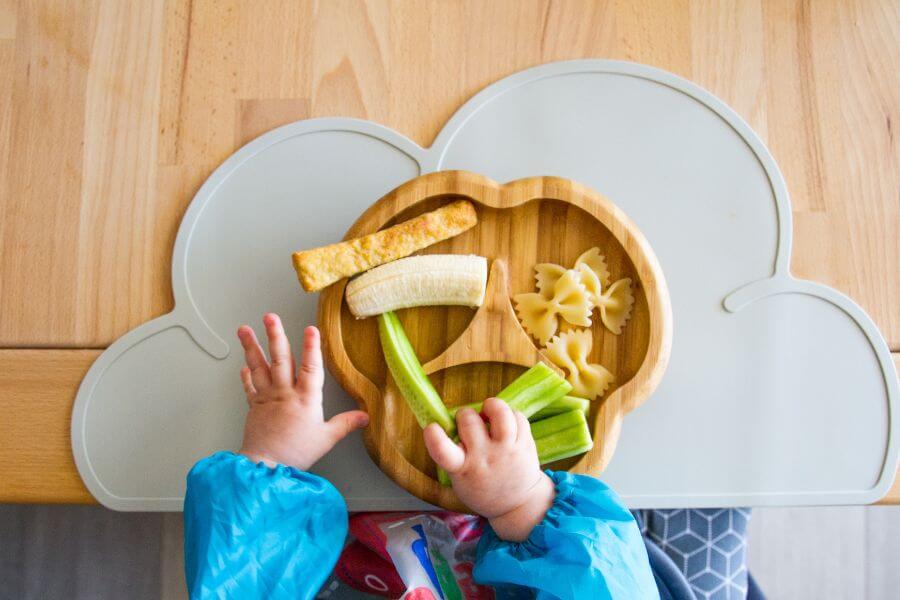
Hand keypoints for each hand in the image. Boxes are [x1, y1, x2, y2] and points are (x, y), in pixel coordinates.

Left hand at [236, 313, 368, 470]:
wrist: (266, 466)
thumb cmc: (296, 453)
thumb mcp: (326, 439)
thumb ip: (345, 424)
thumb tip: (365, 416)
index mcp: (305, 399)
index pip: (311, 367)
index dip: (312, 347)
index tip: (311, 329)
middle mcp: (285, 393)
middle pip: (280, 359)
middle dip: (275, 335)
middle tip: (270, 317)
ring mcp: (267, 398)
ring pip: (259, 367)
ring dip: (252, 347)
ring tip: (245, 329)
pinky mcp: (254, 407)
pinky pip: (249, 386)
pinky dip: (246, 374)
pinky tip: (244, 363)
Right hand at [423, 398, 555, 541]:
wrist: (518, 505)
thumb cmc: (481, 488)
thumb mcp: (459, 479)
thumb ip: (452, 454)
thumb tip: (449, 421)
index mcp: (462, 469)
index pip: (442, 451)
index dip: (433, 435)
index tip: (432, 427)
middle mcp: (485, 457)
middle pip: (469, 420)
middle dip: (465, 414)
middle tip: (468, 422)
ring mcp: (507, 450)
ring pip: (500, 413)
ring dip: (492, 406)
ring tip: (489, 412)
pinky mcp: (525, 445)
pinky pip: (519, 417)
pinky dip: (510, 414)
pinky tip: (506, 423)